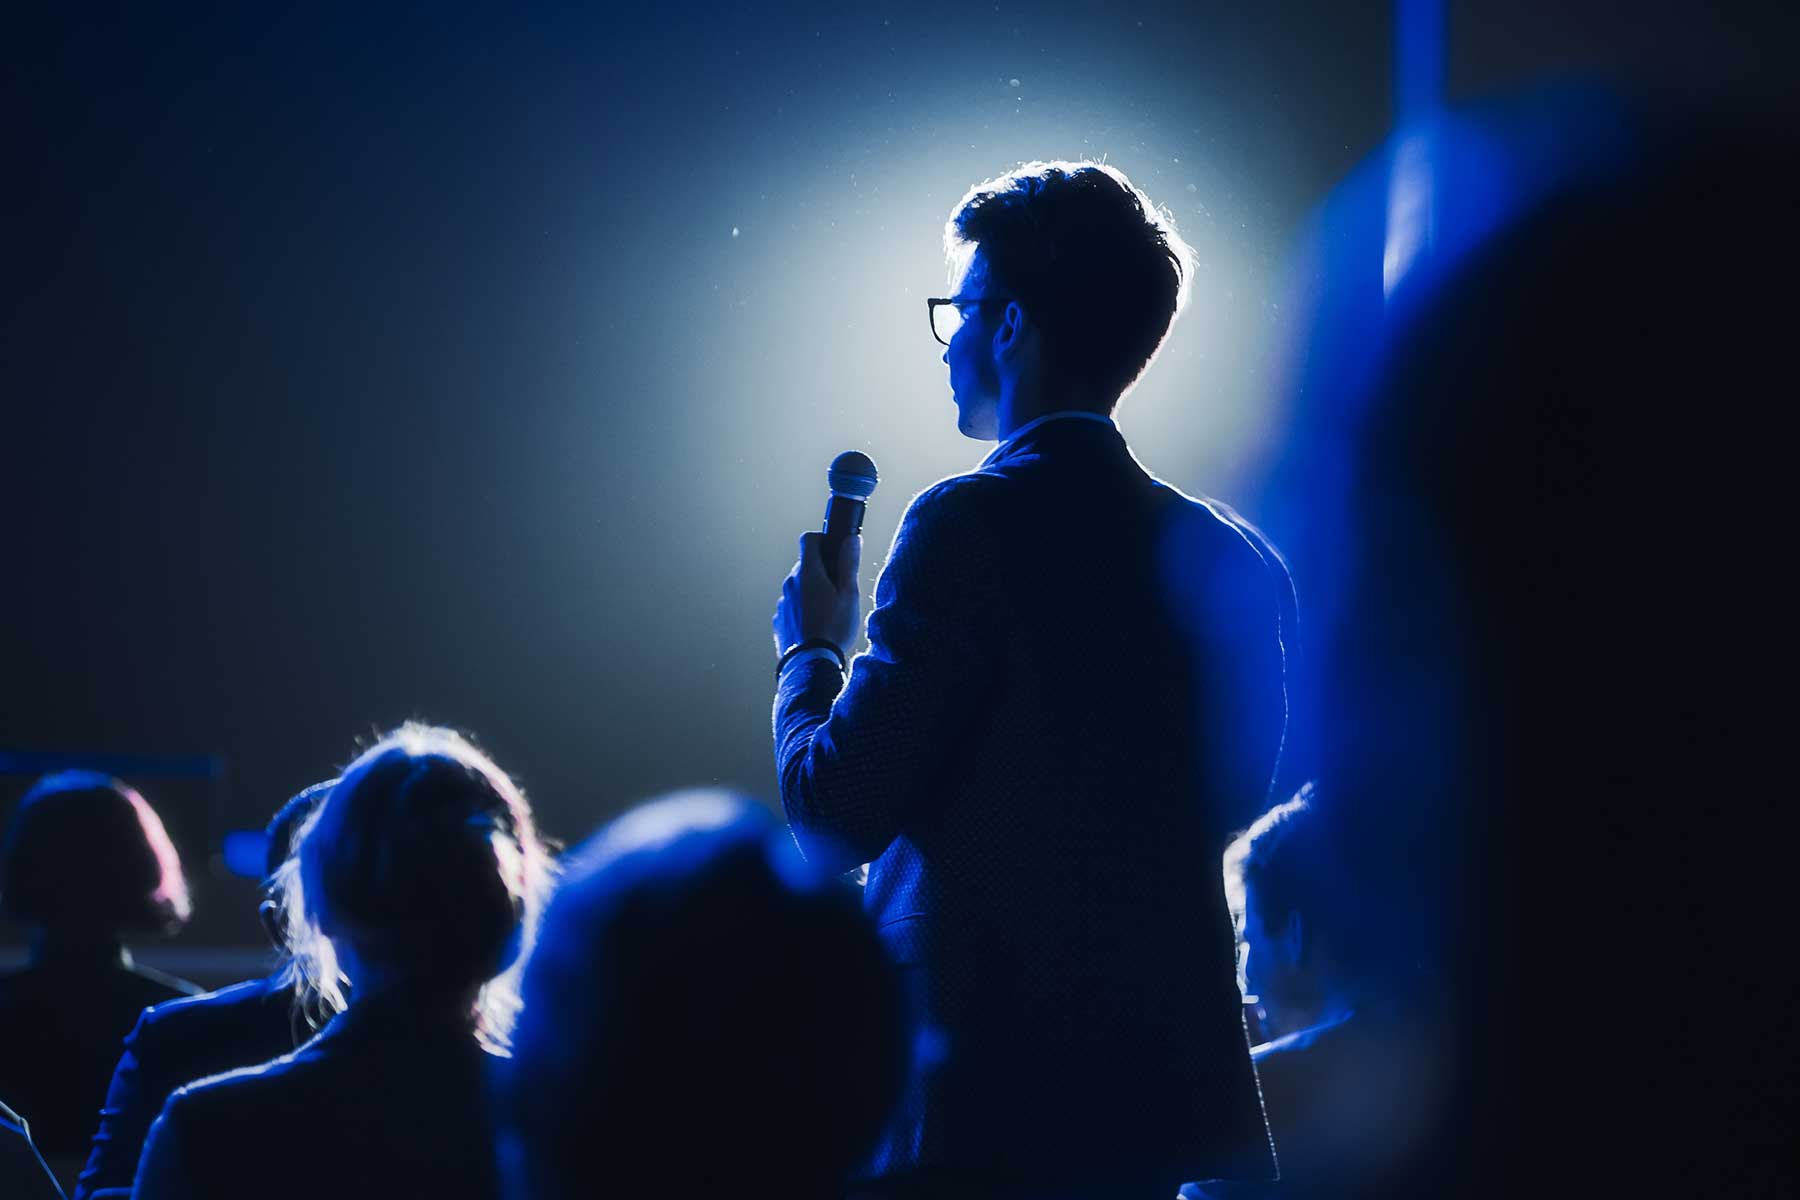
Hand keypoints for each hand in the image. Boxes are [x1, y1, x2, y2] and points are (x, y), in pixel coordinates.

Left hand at [772, 532, 861, 655]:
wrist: (811, 664)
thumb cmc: (833, 629)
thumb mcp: (849, 595)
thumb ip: (849, 564)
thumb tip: (851, 539)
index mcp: (808, 573)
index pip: (809, 539)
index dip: (824, 540)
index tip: (836, 552)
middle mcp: (790, 584)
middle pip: (805, 565)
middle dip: (822, 570)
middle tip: (840, 588)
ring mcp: (782, 602)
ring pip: (798, 587)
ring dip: (812, 591)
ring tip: (829, 612)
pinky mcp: (779, 620)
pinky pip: (792, 606)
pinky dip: (803, 609)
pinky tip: (817, 625)